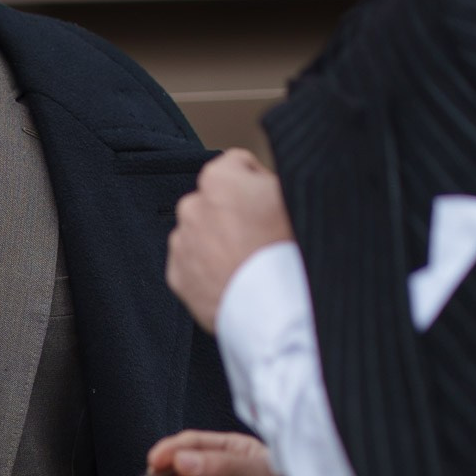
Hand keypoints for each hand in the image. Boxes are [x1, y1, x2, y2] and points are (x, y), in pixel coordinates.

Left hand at [166, 150, 292, 333]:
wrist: (277, 310)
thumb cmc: (292, 250)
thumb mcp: (297, 196)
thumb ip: (274, 177)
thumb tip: (269, 179)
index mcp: (219, 179)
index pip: (238, 165)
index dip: (260, 183)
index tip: (272, 204)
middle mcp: (191, 207)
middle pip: (217, 202)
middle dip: (235, 214)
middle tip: (263, 237)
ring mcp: (181, 244)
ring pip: (202, 233)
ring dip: (221, 242)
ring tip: (251, 262)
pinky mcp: (178, 277)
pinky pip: (193, 265)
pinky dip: (209, 270)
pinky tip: (236, 279)